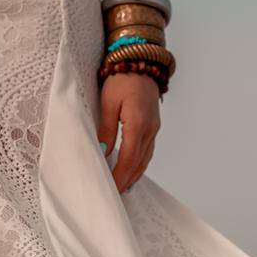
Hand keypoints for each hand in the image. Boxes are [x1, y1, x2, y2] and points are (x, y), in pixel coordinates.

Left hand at [97, 72, 160, 192]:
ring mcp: (154, 128)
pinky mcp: (153, 126)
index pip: (128, 157)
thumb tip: (102, 152)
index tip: (110, 189)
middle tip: (113, 195)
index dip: (119, 176)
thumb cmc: (122, 78)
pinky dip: (139, 164)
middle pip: (138, 162)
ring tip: (122, 189)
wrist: (141, 61)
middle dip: (125, 180)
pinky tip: (132, 171)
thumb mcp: (108, 101)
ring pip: (145, 158)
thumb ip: (105, 127)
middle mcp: (150, 128)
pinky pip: (147, 150)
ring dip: (134, 175)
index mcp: (138, 122)